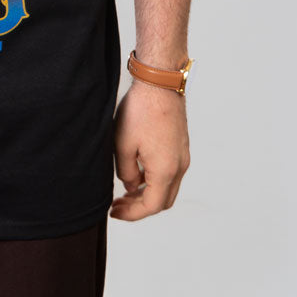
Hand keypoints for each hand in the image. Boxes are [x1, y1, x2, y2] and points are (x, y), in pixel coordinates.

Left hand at [110, 80, 189, 220]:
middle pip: (163, 200)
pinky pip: (170, 172)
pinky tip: (137, 171)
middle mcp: (179, 166)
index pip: (151, 206)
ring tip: (125, 190)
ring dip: (148, 192)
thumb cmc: (141, 110)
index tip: (114, 212)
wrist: (159, 83)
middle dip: (140, 207)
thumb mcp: (123, 144)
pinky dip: (155, 179)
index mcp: (166, 170)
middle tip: (119, 205)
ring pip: (168, 186)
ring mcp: (182, 156)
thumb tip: (131, 186)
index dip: (132, 214)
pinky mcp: (180, 145)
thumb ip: (127, 172)